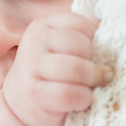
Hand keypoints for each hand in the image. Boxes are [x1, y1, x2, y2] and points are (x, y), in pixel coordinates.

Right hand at [1, 11, 108, 125]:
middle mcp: (34, 42)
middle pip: (78, 44)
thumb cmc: (51, 73)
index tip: (90, 53)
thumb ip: (80, 36)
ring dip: (91, 80)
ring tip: (92, 86)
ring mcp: (31, 67)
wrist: (23, 103)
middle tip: (96, 72)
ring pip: (75, 68)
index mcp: (43, 26)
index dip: (91, 38)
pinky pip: (68, 93)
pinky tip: (82, 100)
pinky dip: (83, 98)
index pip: (78, 22)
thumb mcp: (61, 48)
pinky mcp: (33, 92)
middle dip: (93, 61)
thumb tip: (102, 26)